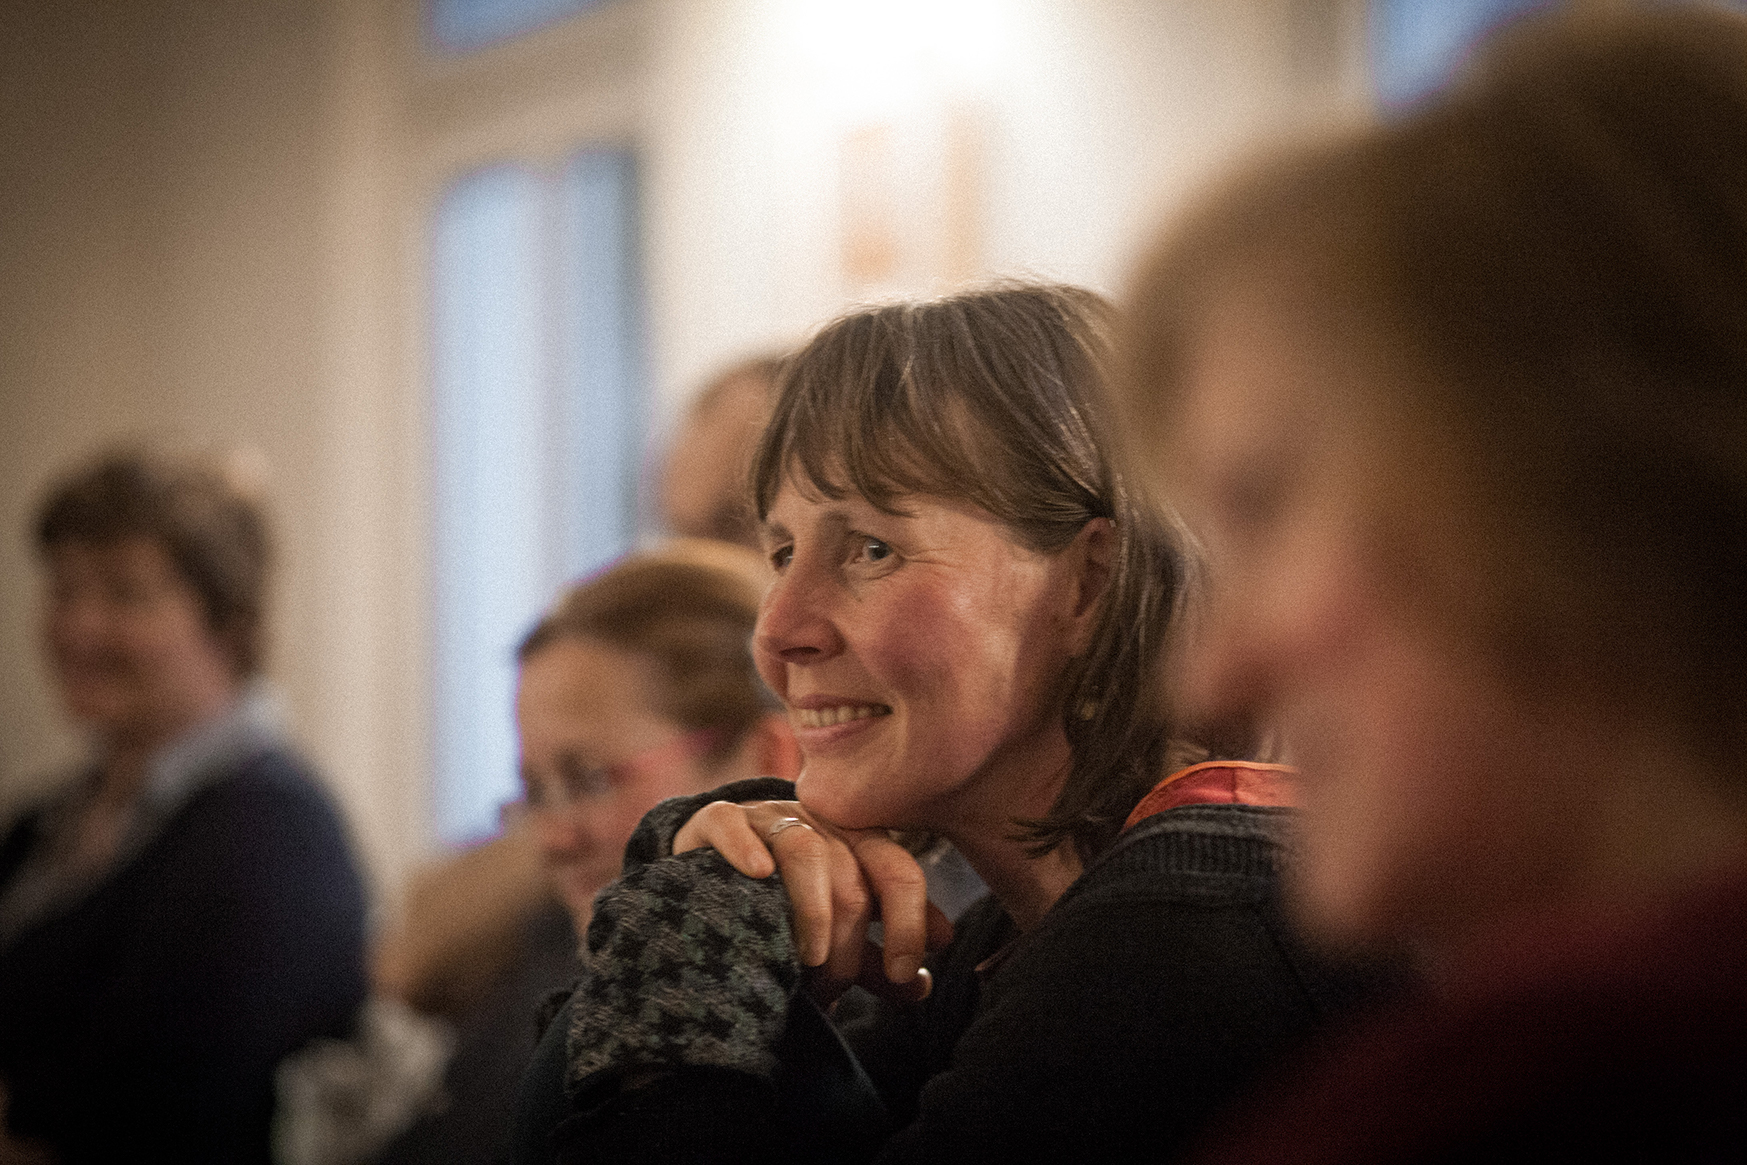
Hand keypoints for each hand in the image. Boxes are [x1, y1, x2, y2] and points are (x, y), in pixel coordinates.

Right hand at [674, 800, 952, 1004]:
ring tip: (807, 960)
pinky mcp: (717, 818)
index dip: (909, 923)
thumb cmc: (784, 906)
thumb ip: (876, 958)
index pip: (898, 873)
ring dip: (811, 910)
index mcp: (858, 842)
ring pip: (803, 852)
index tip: (903, 973)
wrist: (710, 867)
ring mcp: (768, 818)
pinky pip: (730, 822)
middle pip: (850, 878)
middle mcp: (819, 823)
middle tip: (830, 990)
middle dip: (847, 943)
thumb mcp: (836, 931)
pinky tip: (757, 875)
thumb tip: (920, 986)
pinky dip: (744, 847)